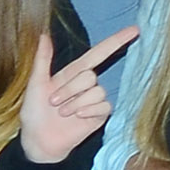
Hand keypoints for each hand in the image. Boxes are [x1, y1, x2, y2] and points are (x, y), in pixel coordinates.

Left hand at [15, 23, 136, 164]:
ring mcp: (95, 99)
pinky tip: (77, 117)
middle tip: (54, 102)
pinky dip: (87, 111)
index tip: (135, 29)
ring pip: (96, 91)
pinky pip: (103, 106)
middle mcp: (87, 84)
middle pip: (90, 76)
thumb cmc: (35, 112)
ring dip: (76, 103)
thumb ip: (42, 59)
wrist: (39, 140)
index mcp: (73, 73)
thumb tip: (44, 34)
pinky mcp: (101, 114)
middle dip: (70, 89)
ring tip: (63, 113)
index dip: (117, 41)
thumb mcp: (36, 84)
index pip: (99, 53)